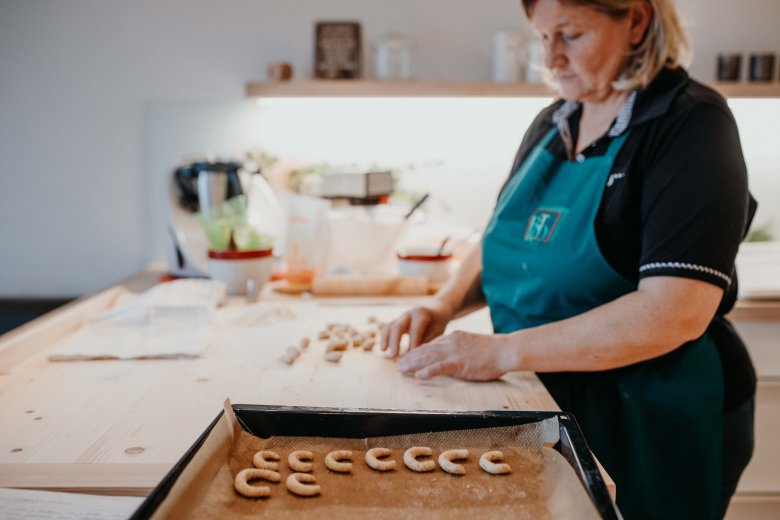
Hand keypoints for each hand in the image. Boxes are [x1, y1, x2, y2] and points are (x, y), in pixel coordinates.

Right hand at [380, 300, 452, 357]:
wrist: (435, 310)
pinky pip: (387, 328)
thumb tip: (418, 357)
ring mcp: (401, 317)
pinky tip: (383, 349)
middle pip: (398, 326)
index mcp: (422, 314)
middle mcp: (409, 314)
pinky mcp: (396, 321)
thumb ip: (427, 341)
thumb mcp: (437, 331)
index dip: (413, 342)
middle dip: (395, 341)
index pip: (415, 329)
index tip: (411, 357)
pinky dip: (384, 337)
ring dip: (386, 339)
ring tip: (384, 351)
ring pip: (390, 326)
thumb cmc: (437, 324)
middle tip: (393, 355)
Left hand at [397, 330, 511, 380]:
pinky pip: (440, 367)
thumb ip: (458, 349)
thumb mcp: (470, 345)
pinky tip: (418, 376)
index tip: (407, 357)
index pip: (430, 344)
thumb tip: (449, 357)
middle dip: (410, 357)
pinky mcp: (460, 363)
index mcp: (453, 337)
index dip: (417, 351)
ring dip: (412, 364)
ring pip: (428, 357)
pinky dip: (428, 372)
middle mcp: (450, 343)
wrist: (506, 349)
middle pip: (425, 350)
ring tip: (401, 370)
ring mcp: (454, 353)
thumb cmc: (492, 350)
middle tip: (398, 365)